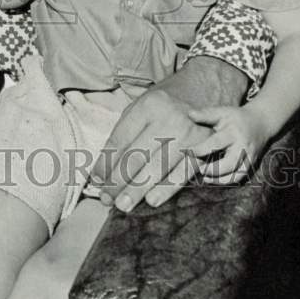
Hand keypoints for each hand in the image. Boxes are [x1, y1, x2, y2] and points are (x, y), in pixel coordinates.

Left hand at [89, 87, 212, 211]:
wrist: (203, 93)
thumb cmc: (164, 106)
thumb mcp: (140, 108)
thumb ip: (123, 135)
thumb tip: (103, 170)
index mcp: (148, 106)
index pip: (121, 140)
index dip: (106, 163)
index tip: (96, 180)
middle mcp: (168, 119)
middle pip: (137, 155)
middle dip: (119, 180)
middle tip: (106, 199)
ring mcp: (188, 134)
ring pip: (158, 168)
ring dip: (138, 189)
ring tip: (123, 205)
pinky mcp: (203, 149)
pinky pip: (182, 174)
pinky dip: (166, 189)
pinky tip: (152, 200)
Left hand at [186, 104, 272, 183]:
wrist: (260, 122)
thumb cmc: (236, 117)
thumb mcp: (222, 112)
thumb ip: (206, 114)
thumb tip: (190, 114)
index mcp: (234, 133)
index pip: (215, 143)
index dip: (200, 150)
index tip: (187, 152)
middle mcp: (243, 148)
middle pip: (228, 164)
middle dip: (212, 170)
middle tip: (197, 168)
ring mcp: (249, 158)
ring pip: (235, 175)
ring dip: (218, 179)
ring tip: (204, 177)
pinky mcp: (251, 165)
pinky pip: (239, 178)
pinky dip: (226, 181)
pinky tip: (213, 179)